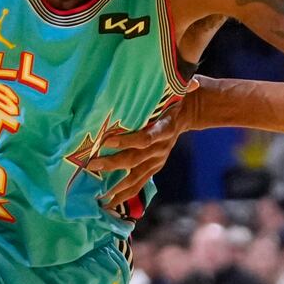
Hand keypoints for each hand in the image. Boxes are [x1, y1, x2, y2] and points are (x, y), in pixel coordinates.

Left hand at [88, 81, 202, 209]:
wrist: (190, 109)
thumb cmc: (174, 94)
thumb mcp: (172, 88)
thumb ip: (170, 85)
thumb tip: (180, 81)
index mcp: (165, 127)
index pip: (146, 138)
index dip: (128, 140)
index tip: (108, 140)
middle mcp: (162, 147)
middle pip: (136, 159)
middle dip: (113, 163)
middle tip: (93, 164)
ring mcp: (158, 159)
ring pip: (137, 176)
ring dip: (118, 186)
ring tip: (102, 196)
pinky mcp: (155, 166)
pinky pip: (140, 184)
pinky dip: (126, 194)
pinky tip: (111, 202)